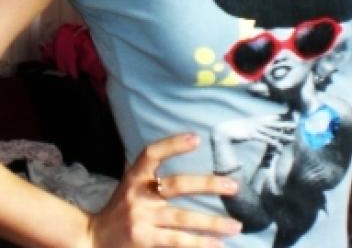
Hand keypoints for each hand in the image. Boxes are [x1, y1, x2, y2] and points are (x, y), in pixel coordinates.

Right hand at [87, 133, 241, 247]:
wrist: (92, 240)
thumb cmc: (121, 208)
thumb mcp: (132, 184)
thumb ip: (153, 173)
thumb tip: (187, 150)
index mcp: (134, 177)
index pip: (152, 153)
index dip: (173, 144)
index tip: (196, 138)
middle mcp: (138, 195)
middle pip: (176, 185)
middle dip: (207, 184)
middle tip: (234, 186)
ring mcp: (142, 219)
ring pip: (182, 218)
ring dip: (212, 223)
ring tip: (236, 225)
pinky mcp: (144, 240)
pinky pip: (176, 241)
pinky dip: (198, 243)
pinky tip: (217, 245)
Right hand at [215, 115, 295, 149]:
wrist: (223, 129)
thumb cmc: (233, 129)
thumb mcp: (244, 127)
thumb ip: (251, 128)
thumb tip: (254, 130)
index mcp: (256, 120)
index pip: (272, 118)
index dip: (282, 118)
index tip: (292, 117)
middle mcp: (257, 123)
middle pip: (275, 124)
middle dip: (286, 124)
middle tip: (298, 124)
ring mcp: (255, 128)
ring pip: (272, 132)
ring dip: (283, 135)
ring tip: (293, 138)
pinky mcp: (251, 134)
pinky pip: (264, 139)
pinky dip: (272, 142)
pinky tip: (279, 147)